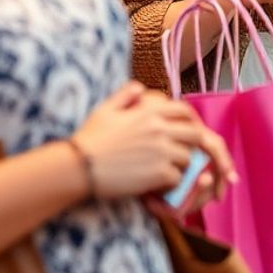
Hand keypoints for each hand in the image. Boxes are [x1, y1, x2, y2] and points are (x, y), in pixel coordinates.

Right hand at [73, 83, 235, 201]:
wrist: (76, 167)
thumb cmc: (89, 138)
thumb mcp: (105, 109)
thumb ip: (126, 94)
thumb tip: (140, 88)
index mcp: (150, 112)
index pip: (185, 111)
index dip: (189, 121)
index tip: (185, 131)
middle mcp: (160, 129)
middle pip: (195, 134)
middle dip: (192, 144)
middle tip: (181, 153)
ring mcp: (161, 151)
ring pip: (188, 158)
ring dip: (181, 165)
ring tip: (167, 170)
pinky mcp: (158, 173)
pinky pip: (177, 177)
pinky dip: (171, 182)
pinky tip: (158, 183)